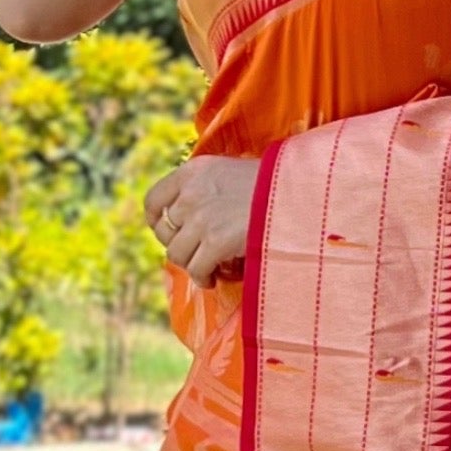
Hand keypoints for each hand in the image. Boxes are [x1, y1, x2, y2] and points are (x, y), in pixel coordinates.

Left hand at [145, 152, 259, 281]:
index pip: (154, 200)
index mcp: (193, 172)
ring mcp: (202, 217)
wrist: (296, 194)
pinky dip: (203, 278)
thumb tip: (189, 218)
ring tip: (208, 269)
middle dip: (179, 246)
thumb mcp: (230, 172)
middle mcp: (191, 193)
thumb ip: (205, 189)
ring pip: (177, 254)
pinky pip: (196, 269)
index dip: (155, 221)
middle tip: (196, 253)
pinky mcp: (216, 241)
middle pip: (166, 231)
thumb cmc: (271, 185)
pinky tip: (215, 279)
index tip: (165, 231)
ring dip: (191, 265)